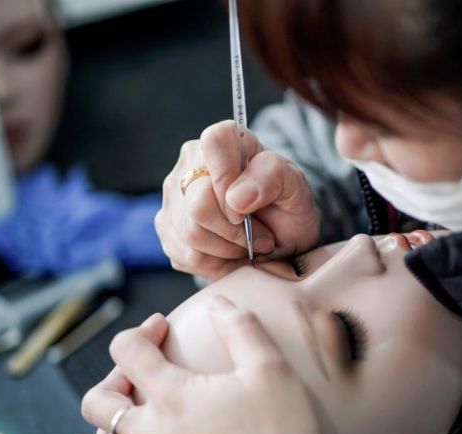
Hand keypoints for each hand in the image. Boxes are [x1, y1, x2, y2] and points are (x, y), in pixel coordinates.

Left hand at [81, 298, 319, 433]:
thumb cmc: (283, 433)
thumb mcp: (270, 368)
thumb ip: (240, 328)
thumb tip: (219, 304)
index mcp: (172, 397)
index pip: (126, 349)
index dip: (142, 331)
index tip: (160, 331)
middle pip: (97, 402)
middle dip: (114, 380)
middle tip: (140, 377)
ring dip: (118, 428)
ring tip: (144, 421)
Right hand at [156, 120, 320, 278]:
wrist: (280, 239)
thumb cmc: (285, 206)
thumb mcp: (295, 187)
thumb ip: (272, 177)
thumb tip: (235, 197)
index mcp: (225, 143)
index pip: (214, 142)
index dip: (228, 178)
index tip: (246, 207)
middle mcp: (191, 164)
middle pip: (198, 203)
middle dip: (235, 229)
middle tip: (259, 235)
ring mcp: (173, 196)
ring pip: (191, 233)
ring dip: (228, 248)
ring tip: (246, 243)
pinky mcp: (166, 227)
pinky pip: (186, 255)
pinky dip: (215, 262)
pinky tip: (228, 251)